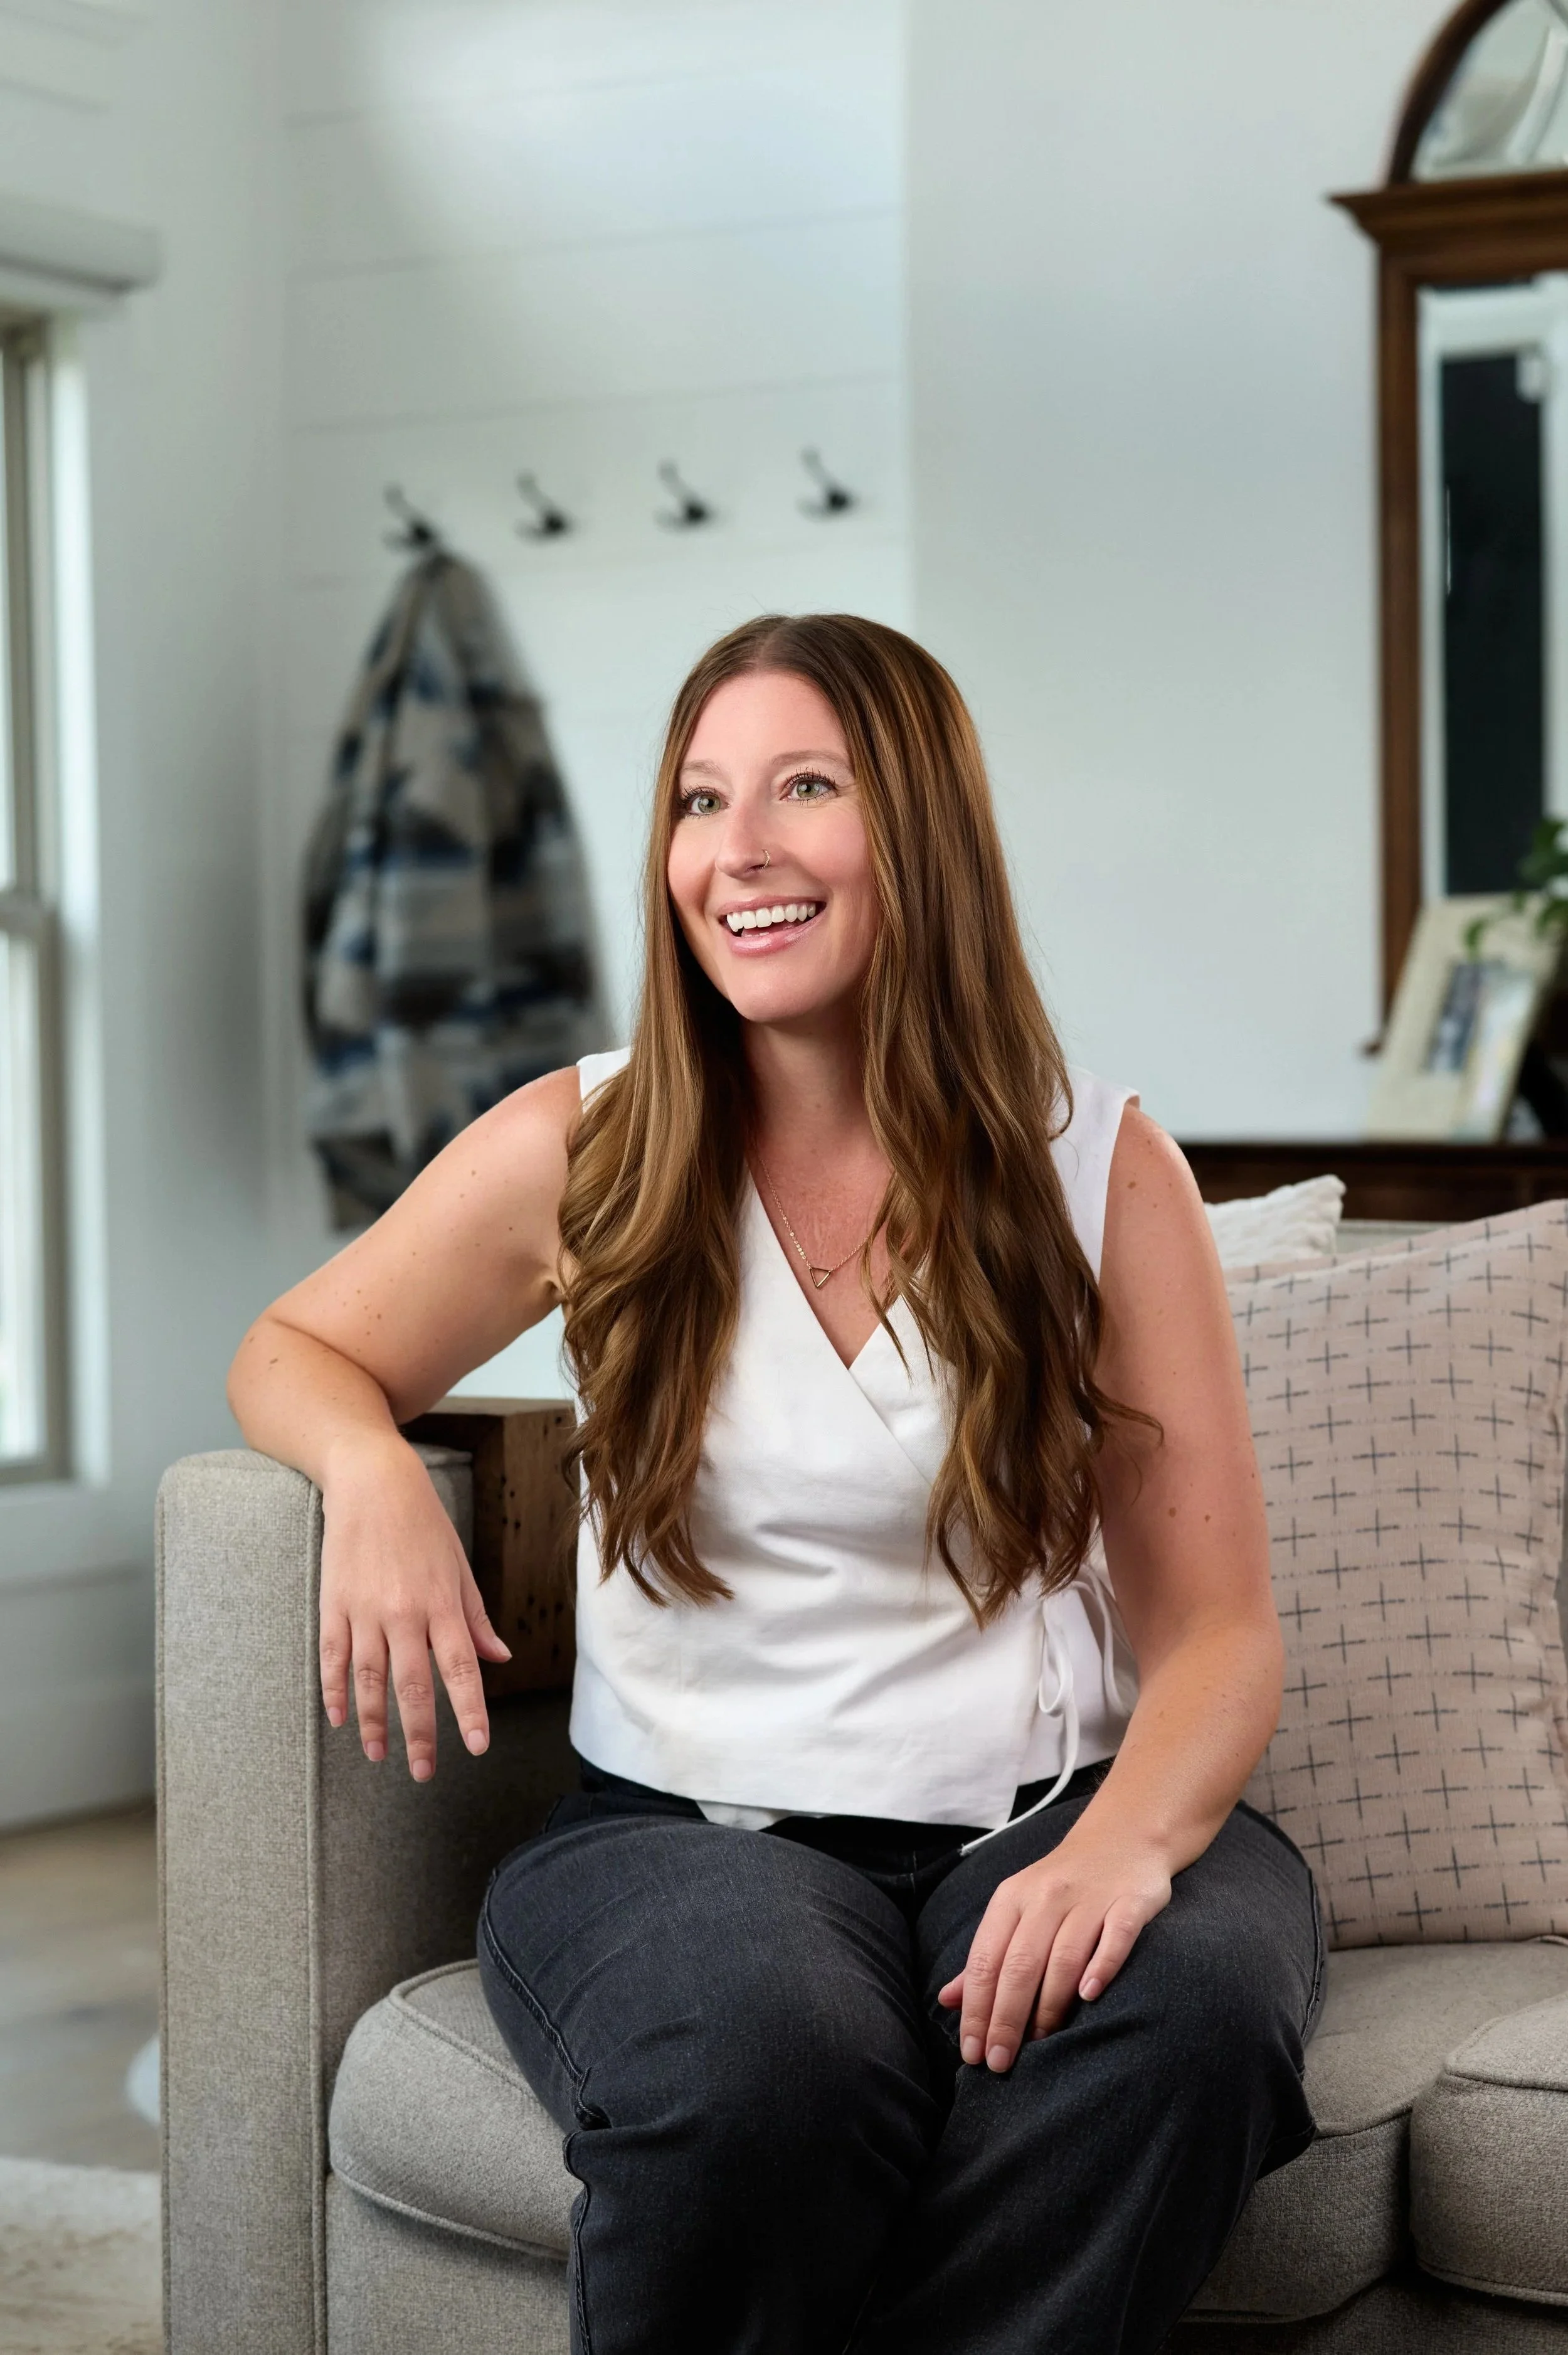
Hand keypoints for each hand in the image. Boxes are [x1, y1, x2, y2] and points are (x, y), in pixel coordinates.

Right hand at [317, 1440, 511, 1779]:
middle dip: (420, 1735)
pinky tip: (340, 1718)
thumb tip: (498, 1658)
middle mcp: (404, 1613)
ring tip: (379, 1756)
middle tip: (424, 1772)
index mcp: (442, 1604)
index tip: (476, 1747)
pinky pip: (333, 1658)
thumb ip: (475, 1617)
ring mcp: (364, 1611)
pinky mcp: (333, 1605)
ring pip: (369, 1680)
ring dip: (374, 1723)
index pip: (460, 1670)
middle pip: (412, 1687)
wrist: (373, 1482)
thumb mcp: (458, 1567)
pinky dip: (334, 1691)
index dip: (468, 1712)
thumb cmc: (424, 1525)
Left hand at [938, 1829, 1171, 2070]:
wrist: (1121, 1838)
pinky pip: (1115, 1936)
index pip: (986, 1960)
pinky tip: (1089, 1996)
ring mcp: (1089, 1898)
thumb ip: (985, 1956)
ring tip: (1041, 2044)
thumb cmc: (1060, 1887)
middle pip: (1020, 1964)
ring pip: (1063, 1957)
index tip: (971, 2053)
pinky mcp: (1130, 1902)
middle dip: (1005, 2018)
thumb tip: (947, 2001)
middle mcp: (1047, 1896)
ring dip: (1049, 2006)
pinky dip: (1101, 1965)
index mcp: (1012, 1898)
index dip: (976, 2009)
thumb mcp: (1015, 1910)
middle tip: (1000, 2062)